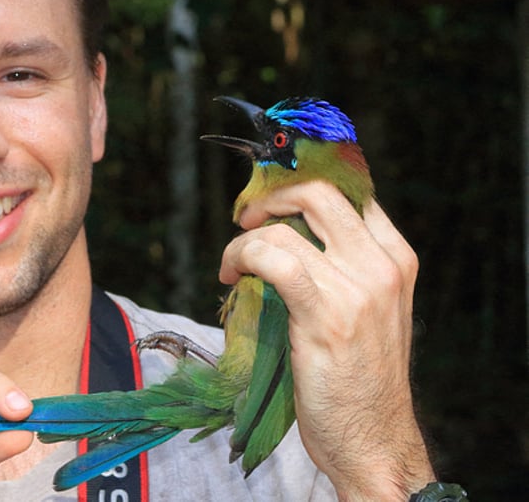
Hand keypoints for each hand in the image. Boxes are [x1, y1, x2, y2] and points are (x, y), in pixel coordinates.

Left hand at [220, 182, 434, 499]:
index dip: (299, 189)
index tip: (269, 206)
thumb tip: (289, 237)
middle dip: (270, 198)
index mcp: (397, 258)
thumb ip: (345, 271)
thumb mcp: (369, 312)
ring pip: (284, 228)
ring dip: (243, 240)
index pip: (349, 193)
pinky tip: (231, 274)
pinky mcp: (326, 314)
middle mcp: (383, 265)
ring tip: (233, 265)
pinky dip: (242, 256)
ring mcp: (358, 288)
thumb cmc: (361, 380)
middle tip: (245, 221)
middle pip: (318, 193)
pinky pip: (274, 260)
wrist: (374, 440)